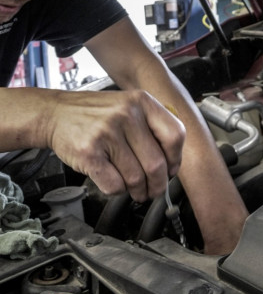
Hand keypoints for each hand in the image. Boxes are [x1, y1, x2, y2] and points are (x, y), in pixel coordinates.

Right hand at [46, 90, 185, 201]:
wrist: (55, 113)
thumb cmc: (96, 116)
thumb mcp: (129, 107)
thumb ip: (153, 128)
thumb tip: (172, 165)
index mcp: (142, 102)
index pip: (175, 136)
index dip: (175, 160)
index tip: (170, 170)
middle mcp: (126, 115)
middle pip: (157, 164)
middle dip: (157, 185)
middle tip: (154, 190)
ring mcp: (106, 133)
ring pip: (136, 178)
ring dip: (138, 191)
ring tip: (135, 190)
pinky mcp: (89, 152)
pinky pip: (114, 185)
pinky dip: (118, 191)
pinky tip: (115, 183)